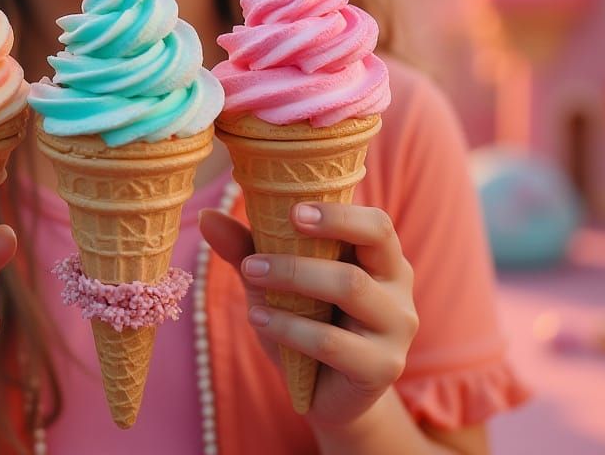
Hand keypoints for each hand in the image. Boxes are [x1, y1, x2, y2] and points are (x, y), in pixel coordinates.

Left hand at [199, 202, 418, 428]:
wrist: (325, 394)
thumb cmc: (306, 322)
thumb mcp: (276, 282)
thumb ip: (247, 248)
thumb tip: (206, 216)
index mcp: (380, 256)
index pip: (374, 220)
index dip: (338, 210)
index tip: (293, 209)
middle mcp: (398, 285)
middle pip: (376, 239)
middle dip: (326, 227)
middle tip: (282, 223)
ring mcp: (396, 327)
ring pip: (351, 285)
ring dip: (293, 275)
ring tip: (251, 273)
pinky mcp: (381, 366)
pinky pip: (332, 341)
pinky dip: (288, 326)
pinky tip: (258, 319)